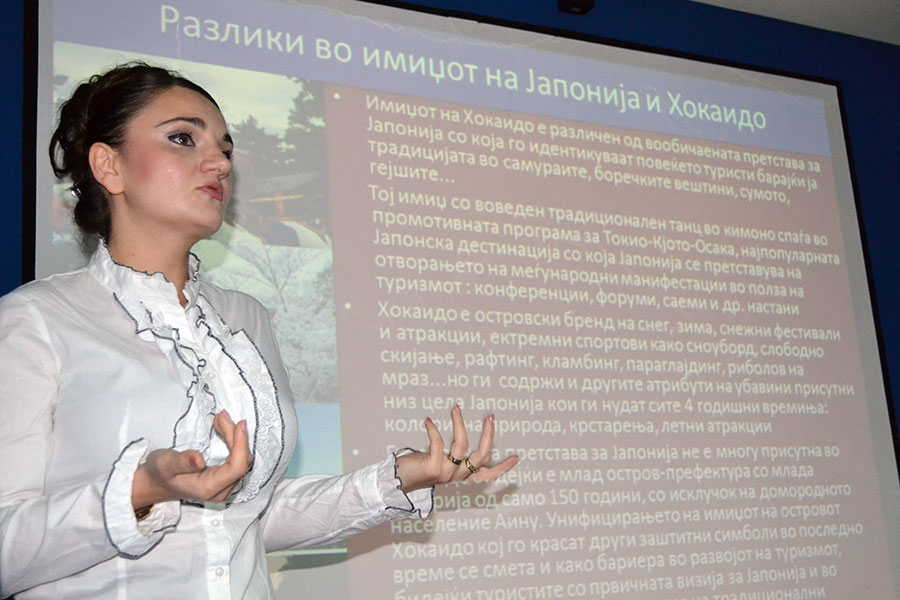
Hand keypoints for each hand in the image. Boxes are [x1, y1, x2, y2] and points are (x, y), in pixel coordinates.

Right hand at [132, 410, 250, 508]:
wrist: (157, 482)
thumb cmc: (160, 474)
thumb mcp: (165, 464)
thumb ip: (181, 462)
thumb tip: (198, 460)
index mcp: (208, 488)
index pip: (236, 468)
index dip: (241, 445)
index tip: (239, 426)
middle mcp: (220, 490)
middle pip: (241, 461)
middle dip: (235, 435)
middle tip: (222, 416)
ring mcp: (224, 485)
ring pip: (241, 458)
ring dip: (235, 436)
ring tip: (221, 419)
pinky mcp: (225, 478)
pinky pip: (237, 458)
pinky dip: (233, 440)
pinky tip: (223, 428)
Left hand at [396, 405, 518, 492]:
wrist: (398, 483)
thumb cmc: (419, 468)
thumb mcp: (441, 463)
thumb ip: (452, 457)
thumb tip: (460, 439)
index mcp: (463, 477)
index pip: (488, 475)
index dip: (504, 467)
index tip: (516, 457)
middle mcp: (458, 477)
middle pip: (482, 456)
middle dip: (488, 434)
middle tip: (490, 416)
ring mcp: (447, 474)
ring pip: (461, 446)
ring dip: (459, 424)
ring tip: (455, 408)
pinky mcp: (433, 468)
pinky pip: (438, 443)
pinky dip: (434, 429)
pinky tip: (428, 420)